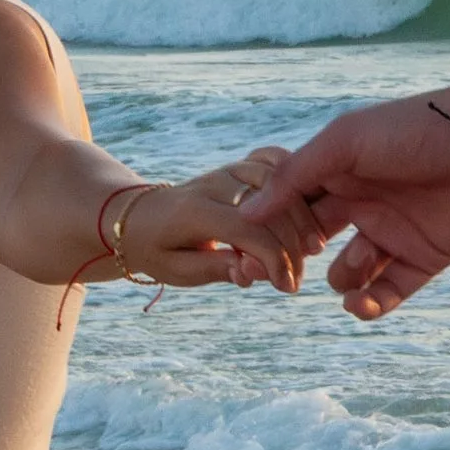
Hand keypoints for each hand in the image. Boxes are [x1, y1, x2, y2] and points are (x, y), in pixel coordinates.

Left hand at [116, 162, 304, 292]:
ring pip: (278, 182)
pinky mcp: (238, 166)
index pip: (247, 230)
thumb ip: (217, 268)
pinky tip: (307, 210)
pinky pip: (273, 162)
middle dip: (291, 247)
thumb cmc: (159, 250)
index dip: (274, 260)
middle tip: (296, 279)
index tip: (287, 286)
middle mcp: (214, 184)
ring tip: (310, 250)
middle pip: (270, 207)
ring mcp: (228, 170)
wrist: (140, 217)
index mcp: (194, 211)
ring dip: (300, 218)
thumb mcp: (179, 270)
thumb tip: (253, 271)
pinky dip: (294, 183)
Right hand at [242, 94, 449, 318]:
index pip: (292, 207)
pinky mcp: (423, 259)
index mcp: (339, 173)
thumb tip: (248, 213)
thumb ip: (295, 176)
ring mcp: (392, 233)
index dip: (270, 229)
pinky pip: (387, 292)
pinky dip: (369, 304)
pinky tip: (360, 302)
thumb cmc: (418, 129)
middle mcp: (361, 204)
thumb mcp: (346, 142)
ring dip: (343, 279)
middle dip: (292, 261)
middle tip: (277, 274)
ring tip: (355, 267)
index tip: (247, 249)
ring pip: (348, 273)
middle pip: (312, 243)